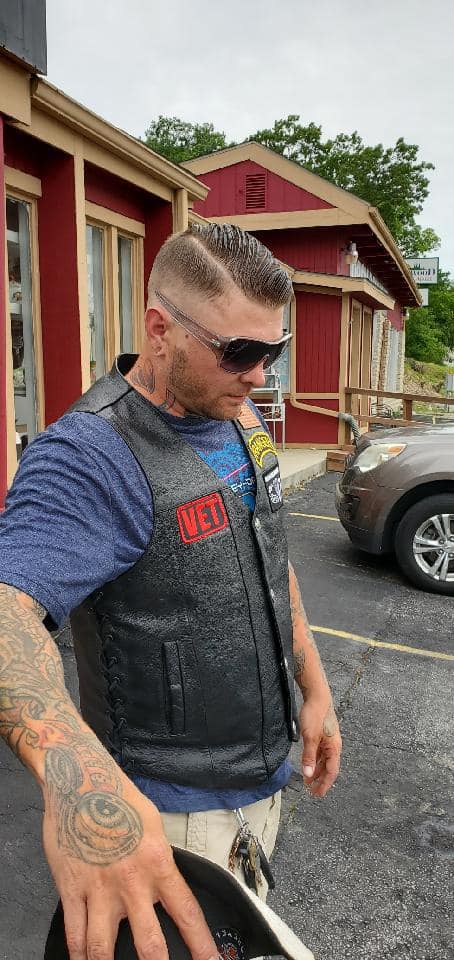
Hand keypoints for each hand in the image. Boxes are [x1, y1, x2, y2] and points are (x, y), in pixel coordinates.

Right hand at [42, 774, 218, 959]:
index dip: (202, 945)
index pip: (186, 913)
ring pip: (103, 949)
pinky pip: (74, 934)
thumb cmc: (119, 799)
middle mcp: (131, 883)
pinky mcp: (71, 890)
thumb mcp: (154, 826)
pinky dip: (76, 955)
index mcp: (158, 864)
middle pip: (150, 944)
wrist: (80, 782)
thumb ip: (161, 861)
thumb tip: (166, 886)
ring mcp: (98, 890)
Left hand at [299, 696, 341, 797]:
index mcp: (334, 748)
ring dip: (317, 771)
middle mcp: (333, 746)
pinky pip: (320, 753)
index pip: (331, 771)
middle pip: (329, 768)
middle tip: (312, 791)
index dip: (325, 784)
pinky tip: (309, 765)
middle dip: (321, 780)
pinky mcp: (323, 736)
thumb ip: (309, 756)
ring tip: (308, 781)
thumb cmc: (315, 715)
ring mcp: (328, 741)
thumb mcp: (310, 737)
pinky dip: (315, 761)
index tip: (318, 794)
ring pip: (324, 761)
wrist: (317, 697)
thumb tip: (308, 775)